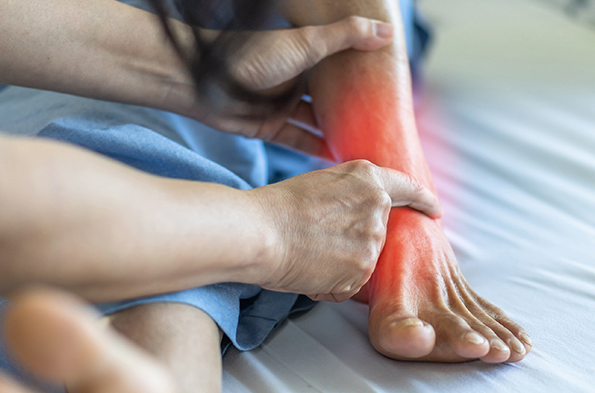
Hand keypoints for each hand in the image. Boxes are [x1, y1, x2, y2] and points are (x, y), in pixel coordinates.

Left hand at [192, 17, 395, 157]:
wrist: (203, 80)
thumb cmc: (252, 56)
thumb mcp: (306, 43)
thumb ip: (345, 37)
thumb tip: (389, 32)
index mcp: (306, 55)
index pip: (342, 66)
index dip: (363, 78)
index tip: (391, 93)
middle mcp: (296, 79)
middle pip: (331, 98)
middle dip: (354, 111)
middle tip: (383, 128)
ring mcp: (282, 104)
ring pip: (316, 122)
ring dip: (337, 133)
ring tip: (366, 147)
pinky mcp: (268, 127)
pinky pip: (297, 140)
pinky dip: (315, 149)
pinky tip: (338, 158)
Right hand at [248, 160, 441, 301]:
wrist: (259, 232)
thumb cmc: (275, 209)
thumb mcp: (319, 184)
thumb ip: (348, 194)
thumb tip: (353, 214)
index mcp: (367, 178)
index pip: (407, 188)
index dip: (423, 200)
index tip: (433, 210)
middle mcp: (377, 206)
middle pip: (378, 234)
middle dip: (354, 244)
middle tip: (318, 242)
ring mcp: (372, 240)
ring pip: (363, 263)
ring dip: (338, 266)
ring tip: (307, 254)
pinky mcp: (362, 270)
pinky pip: (350, 286)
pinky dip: (329, 286)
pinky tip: (308, 271)